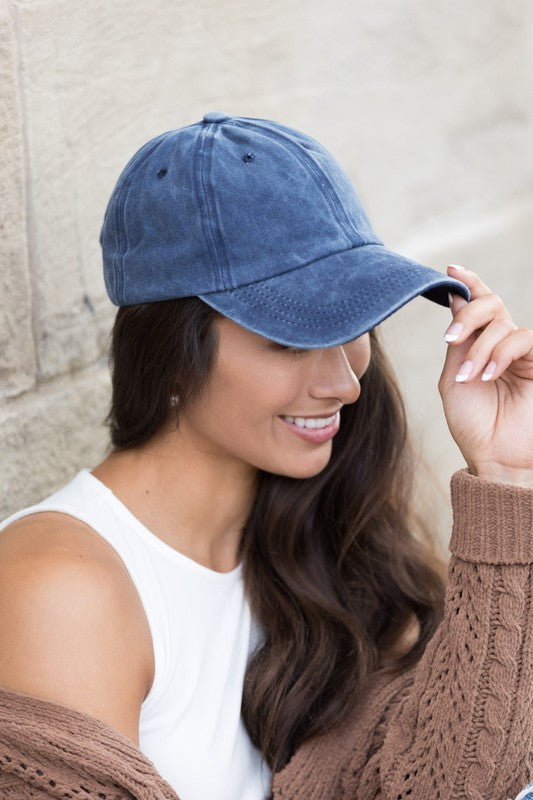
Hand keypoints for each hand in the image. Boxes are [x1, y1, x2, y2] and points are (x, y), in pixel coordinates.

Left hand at [438, 265, 532, 487]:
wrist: (493, 457)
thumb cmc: (472, 423)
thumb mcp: (453, 379)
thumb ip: (458, 342)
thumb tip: (455, 299)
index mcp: (478, 345)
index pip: (478, 305)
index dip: (469, 284)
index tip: (452, 270)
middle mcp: (501, 343)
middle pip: (490, 304)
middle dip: (467, 315)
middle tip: (450, 339)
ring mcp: (521, 353)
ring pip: (502, 324)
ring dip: (480, 348)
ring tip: (470, 377)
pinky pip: (521, 339)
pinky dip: (500, 353)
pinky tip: (488, 375)